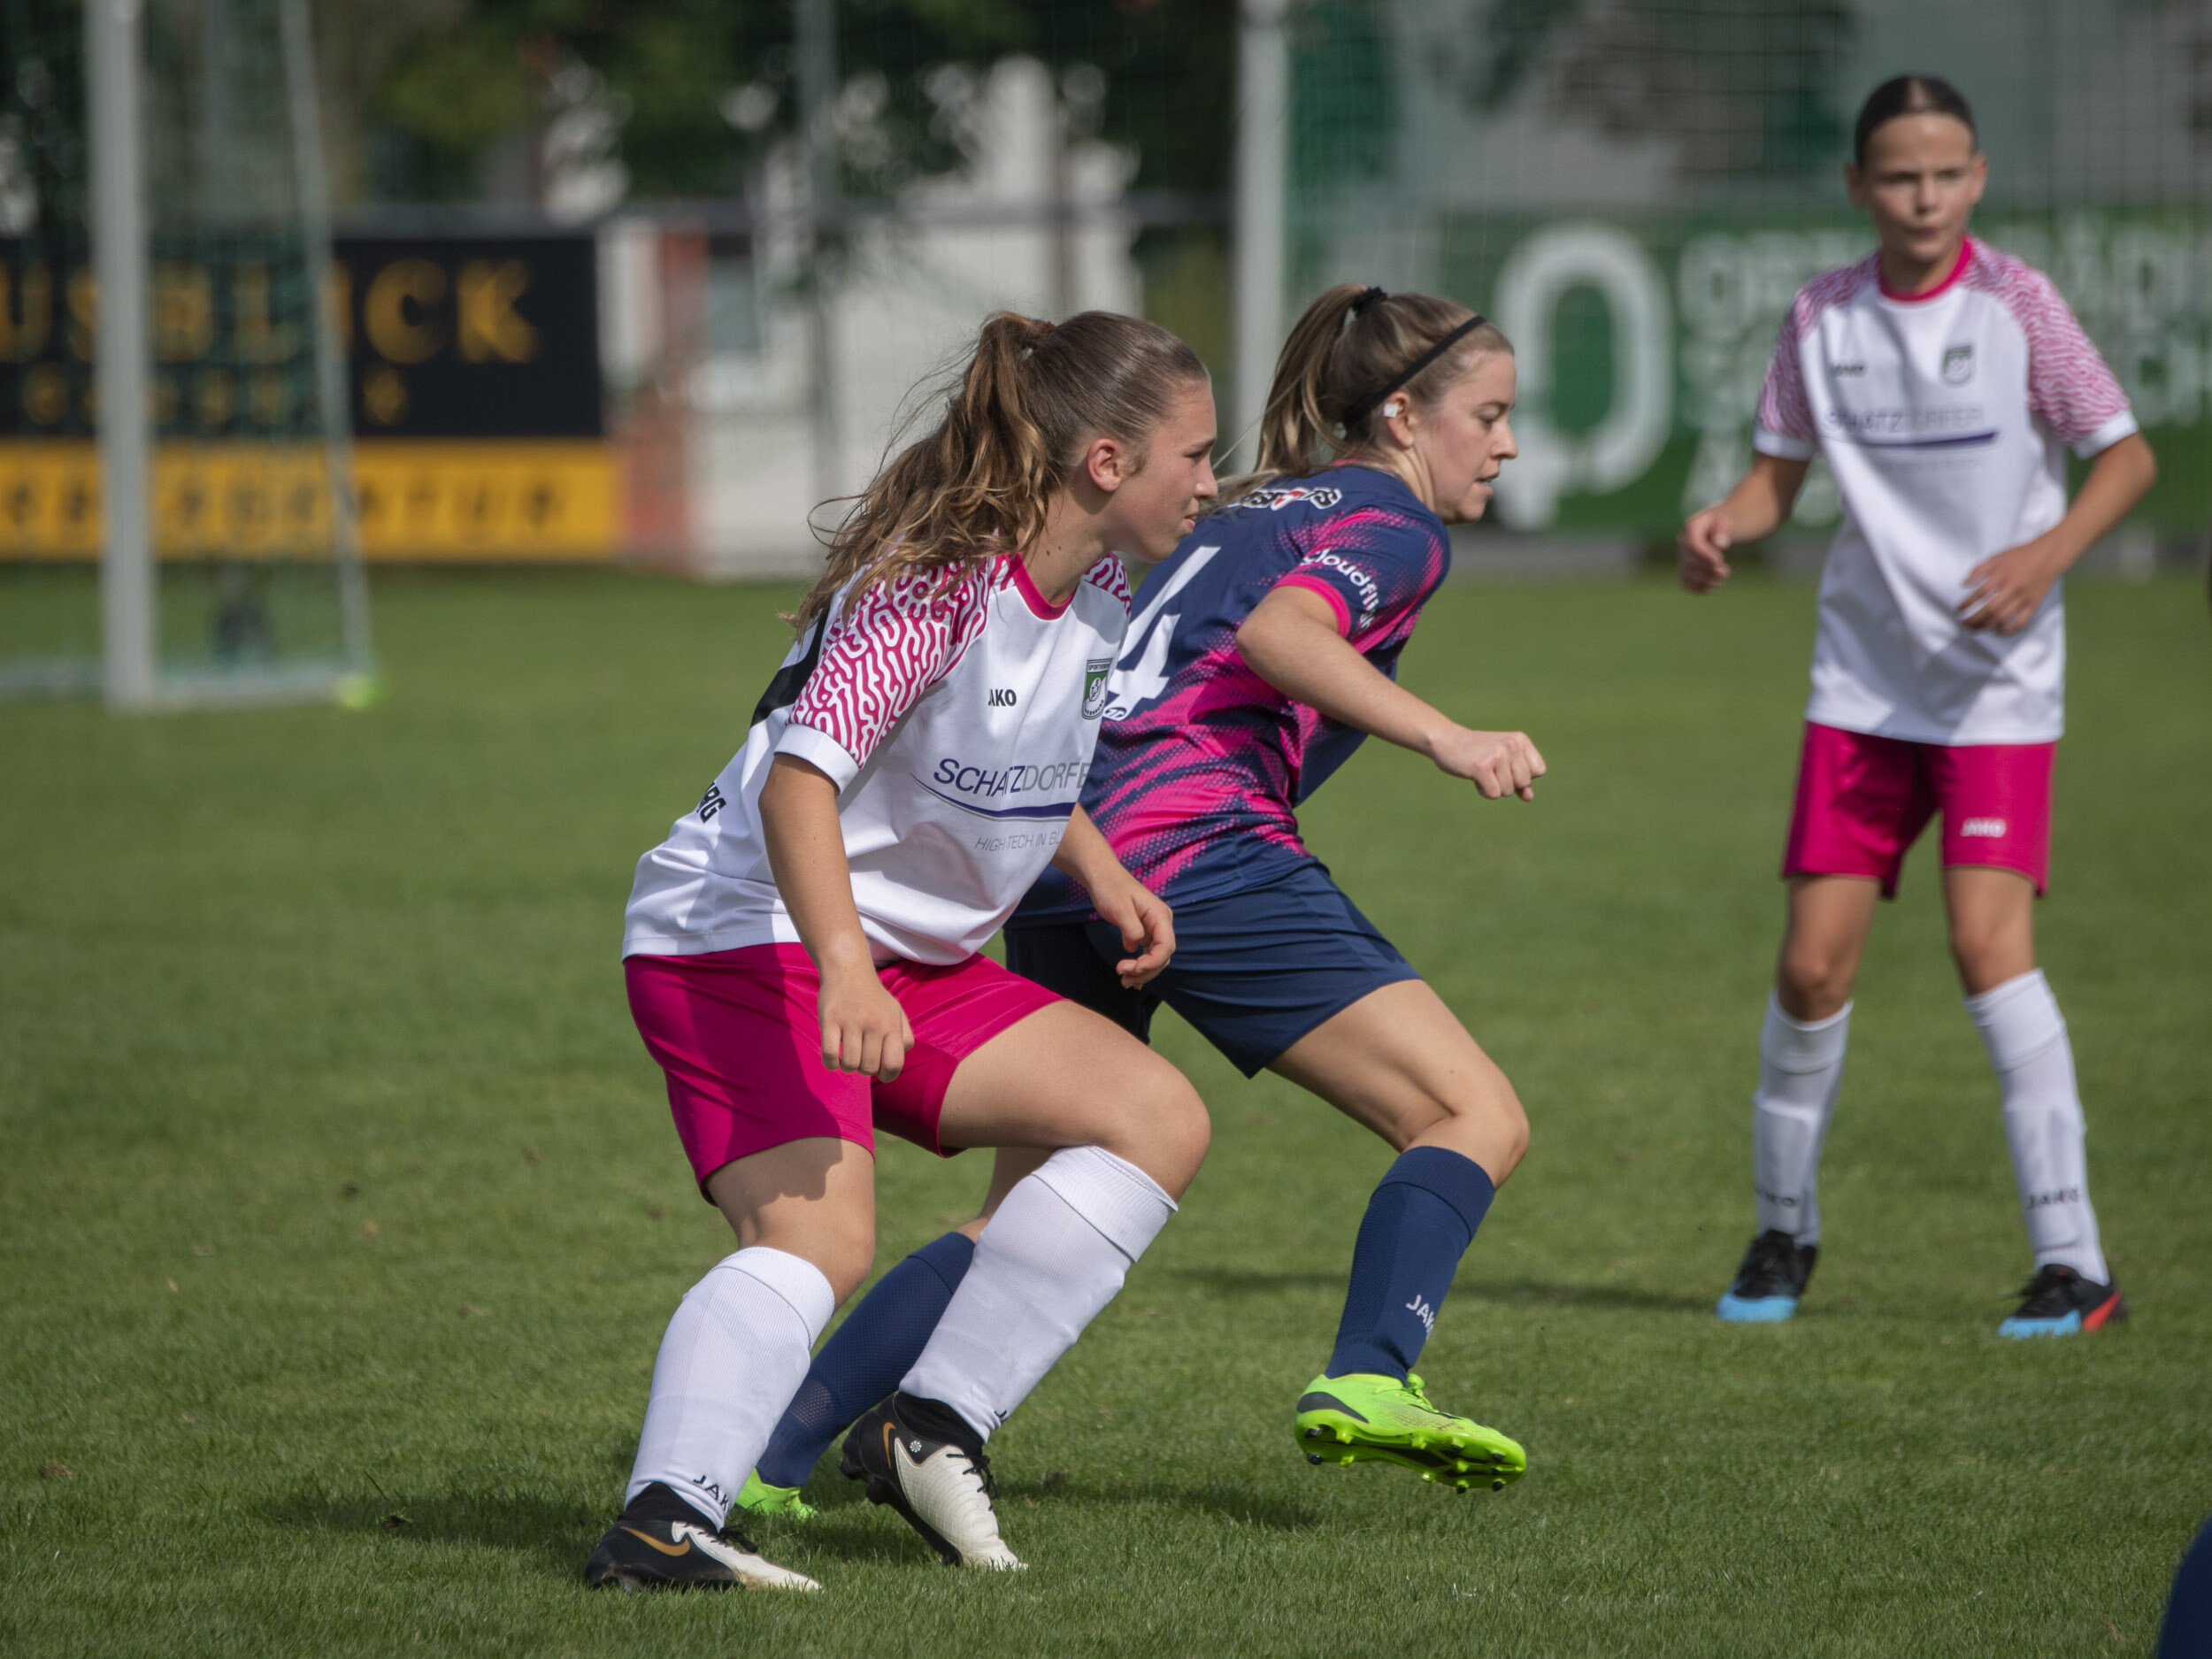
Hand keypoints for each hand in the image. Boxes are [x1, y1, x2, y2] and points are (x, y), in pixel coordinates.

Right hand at [817, 959, 913, 1079]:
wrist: (849, 970)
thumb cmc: (874, 998)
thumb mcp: (897, 1012)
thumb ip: (905, 1037)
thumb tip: (898, 1062)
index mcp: (892, 1024)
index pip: (894, 1064)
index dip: (887, 1076)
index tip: (880, 1072)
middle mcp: (874, 1023)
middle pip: (869, 1067)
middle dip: (864, 1070)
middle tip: (861, 1058)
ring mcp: (851, 1021)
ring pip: (849, 1064)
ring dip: (847, 1066)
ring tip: (847, 1056)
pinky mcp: (830, 1019)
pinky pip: (829, 1054)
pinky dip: (830, 1063)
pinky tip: (833, 1057)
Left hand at [1088, 870, 1175, 987]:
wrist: (1102, 876)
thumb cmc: (1110, 888)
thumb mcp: (1119, 908)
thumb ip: (1131, 929)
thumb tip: (1135, 947)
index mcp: (1160, 915)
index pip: (1166, 945)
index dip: (1153, 962)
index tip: (1134, 969)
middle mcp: (1161, 923)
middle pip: (1163, 956)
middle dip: (1146, 970)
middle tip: (1123, 978)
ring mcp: (1154, 928)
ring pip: (1156, 958)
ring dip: (1143, 972)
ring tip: (1125, 981)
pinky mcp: (1145, 932)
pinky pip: (1148, 954)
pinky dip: (1141, 967)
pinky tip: (1132, 978)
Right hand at [1427, 726, 1545, 799]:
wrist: (1446, 740)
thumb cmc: (1477, 752)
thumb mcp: (1502, 760)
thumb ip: (1518, 777)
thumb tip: (1529, 797)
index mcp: (1520, 740)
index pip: (1539, 771)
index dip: (1523, 775)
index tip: (1506, 767)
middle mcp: (1511, 745)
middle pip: (1524, 782)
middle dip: (1508, 783)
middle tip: (1491, 769)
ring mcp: (1497, 755)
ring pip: (1508, 790)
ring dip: (1493, 786)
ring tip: (1481, 770)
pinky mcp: (1482, 767)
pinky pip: (1494, 794)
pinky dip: (1483, 790)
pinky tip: (1474, 776)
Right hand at [1677, 507, 1733, 591]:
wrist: (1715, 528)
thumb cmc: (1721, 524)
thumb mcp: (1726, 521)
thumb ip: (1723, 531)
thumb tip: (1720, 544)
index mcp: (1691, 527)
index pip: (1692, 544)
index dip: (1704, 555)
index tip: (1719, 560)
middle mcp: (1682, 543)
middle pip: (1690, 561)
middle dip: (1707, 569)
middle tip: (1724, 571)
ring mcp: (1682, 557)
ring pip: (1687, 574)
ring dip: (1705, 580)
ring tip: (1722, 577)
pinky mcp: (1685, 570)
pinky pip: (1686, 583)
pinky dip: (1699, 587)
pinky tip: (1713, 584)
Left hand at [1960, 538, 2060, 633]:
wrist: (2049, 555)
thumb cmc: (2021, 555)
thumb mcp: (1998, 556)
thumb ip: (1979, 569)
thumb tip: (1964, 584)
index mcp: (2002, 575)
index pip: (1980, 593)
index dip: (1967, 603)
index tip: (1959, 609)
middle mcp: (2013, 587)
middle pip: (1989, 610)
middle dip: (1973, 620)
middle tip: (1963, 623)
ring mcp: (2024, 597)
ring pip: (2003, 618)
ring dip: (1986, 627)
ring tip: (1975, 629)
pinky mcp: (2034, 604)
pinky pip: (2021, 622)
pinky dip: (2008, 630)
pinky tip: (1997, 631)